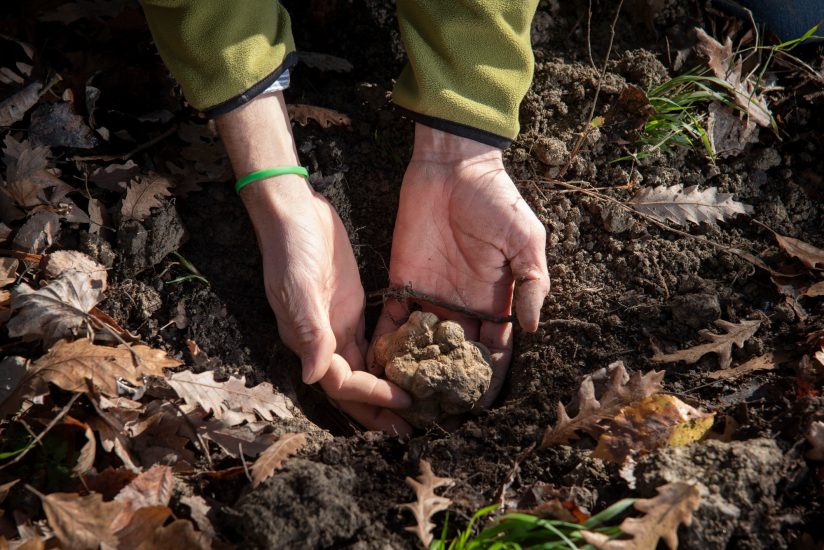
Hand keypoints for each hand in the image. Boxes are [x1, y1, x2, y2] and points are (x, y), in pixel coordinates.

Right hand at [216, 93, 411, 433]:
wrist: (295, 212)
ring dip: (384, 390)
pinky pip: (370, 343)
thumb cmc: (292, 247)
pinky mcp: (352, 307)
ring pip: (363, 369)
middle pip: (353, 386)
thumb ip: (309, 329)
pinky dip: (387, 360)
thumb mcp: (299, 286)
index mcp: (309, 339)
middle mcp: (324, 339)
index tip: (403, 402)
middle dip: (378, 409)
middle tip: (411, 428)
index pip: (342, 382)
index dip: (371, 397)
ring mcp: (338, 324)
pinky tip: (409, 368)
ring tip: (414, 407)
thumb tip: (316, 376)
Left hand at [371, 125, 549, 407]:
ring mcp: (431, 296)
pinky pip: (394, 321)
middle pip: (455, 356)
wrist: (452, 166)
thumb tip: (531, 330)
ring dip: (415, 371)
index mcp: (494, 301)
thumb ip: (532, 284)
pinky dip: (388, 344)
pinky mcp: (402, 282)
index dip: (487, 378)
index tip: (479, 407)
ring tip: (404, 403)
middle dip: (447, 384)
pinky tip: (379, 369)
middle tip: (435, 416)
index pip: (492, 350)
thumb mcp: (526, 240)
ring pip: (423, 346)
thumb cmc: (495, 200)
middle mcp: (462, 306)